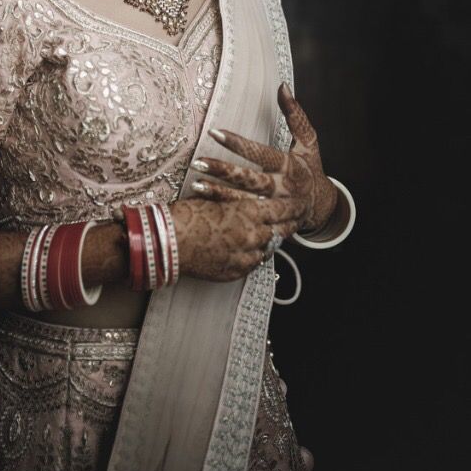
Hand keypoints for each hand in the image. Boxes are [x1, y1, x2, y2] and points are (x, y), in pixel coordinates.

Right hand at [169, 195, 304, 281]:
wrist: (168, 242)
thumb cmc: (187, 215)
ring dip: (273, 240)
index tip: (302, 202)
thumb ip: (238, 203)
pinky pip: (254, 263)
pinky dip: (256, 254)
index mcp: (249, 212)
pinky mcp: (236, 271)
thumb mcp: (216, 199)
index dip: (294, 205)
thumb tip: (250, 203)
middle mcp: (253, 235)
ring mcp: (246, 256)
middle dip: (291, 223)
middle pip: (282, 230)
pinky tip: (254, 249)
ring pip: (269, 248)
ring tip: (276, 234)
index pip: (282, 208)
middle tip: (299, 219)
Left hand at [191, 81, 337, 234]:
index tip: (214, 132)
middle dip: (224, 172)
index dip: (237, 143)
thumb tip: (282, 85)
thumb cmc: (310, 167)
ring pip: (244, 202)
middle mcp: (283, 188)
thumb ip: (295, 115)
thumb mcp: (309, 141)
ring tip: (196, 184)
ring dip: (219, 194)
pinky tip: (203, 203)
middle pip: (250, 180)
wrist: (322, 206)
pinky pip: (244, 218)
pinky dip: (224, 212)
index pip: (261, 153)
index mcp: (290, 166)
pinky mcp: (269, 223)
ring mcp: (275, 209)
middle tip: (197, 162)